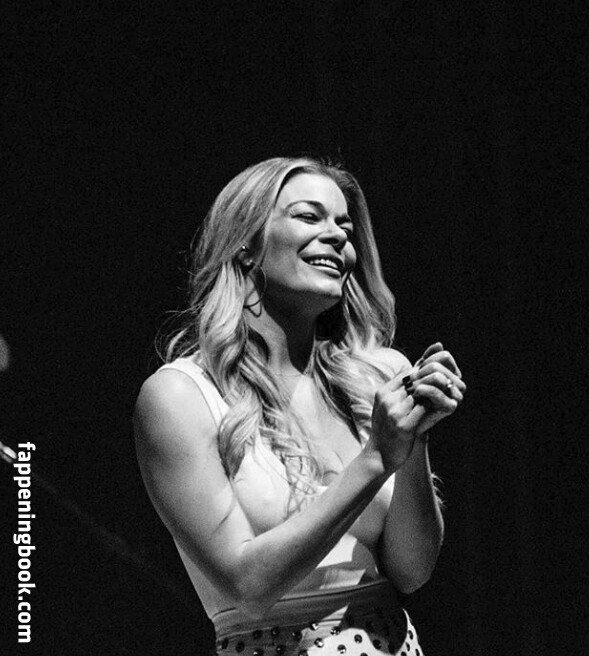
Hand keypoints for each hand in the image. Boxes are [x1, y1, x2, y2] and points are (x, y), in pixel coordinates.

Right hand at [369, 343, 465, 471]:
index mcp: (382, 393)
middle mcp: (387, 400)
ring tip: (447, 393)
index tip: (437, 377)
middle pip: (414, 381)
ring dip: (435, 392)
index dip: (424, 374)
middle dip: (432, 381)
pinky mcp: (404, 426)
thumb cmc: (385, 429)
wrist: (379, 456)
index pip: (406, 374)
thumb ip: (396, 391)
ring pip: (421, 392)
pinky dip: (434, 405)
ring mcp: (395, 413)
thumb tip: (414, 375)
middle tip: (447, 382)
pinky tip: (442, 406)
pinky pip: (424, 408)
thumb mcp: (385, 406)